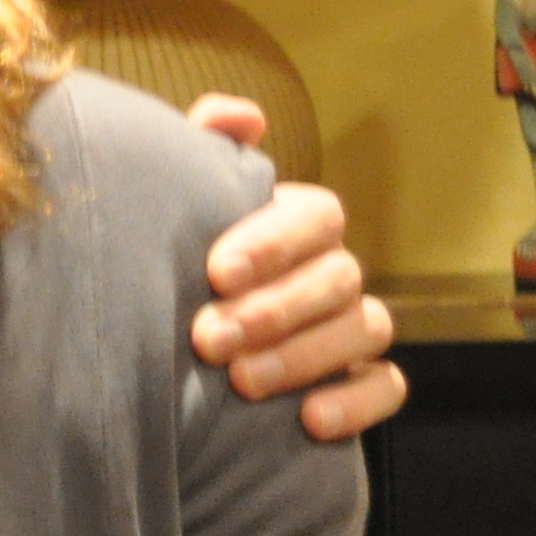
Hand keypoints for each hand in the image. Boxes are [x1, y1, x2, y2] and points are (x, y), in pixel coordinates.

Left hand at [182, 95, 407, 441]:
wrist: (148, 355)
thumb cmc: (167, 267)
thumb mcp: (171, 207)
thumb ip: (201, 151)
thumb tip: (244, 117)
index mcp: (293, 225)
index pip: (315, 215)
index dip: (274, 241)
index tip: (216, 272)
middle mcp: (329, 272)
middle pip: (338, 276)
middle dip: (274, 309)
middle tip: (209, 339)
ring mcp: (349, 328)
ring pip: (365, 328)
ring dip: (305, 355)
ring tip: (241, 382)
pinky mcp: (359, 385)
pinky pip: (386, 387)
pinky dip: (356, 402)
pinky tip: (308, 418)